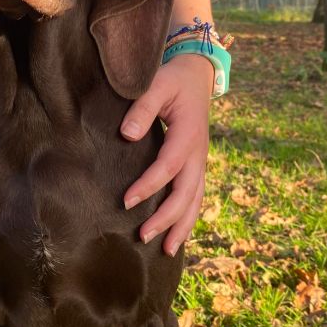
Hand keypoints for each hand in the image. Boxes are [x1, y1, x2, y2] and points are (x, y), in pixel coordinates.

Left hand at [121, 55, 212, 255]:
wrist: (197, 75)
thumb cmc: (173, 80)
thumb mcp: (158, 84)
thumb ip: (142, 107)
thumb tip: (128, 134)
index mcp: (188, 135)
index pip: (167, 167)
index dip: (148, 186)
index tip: (126, 201)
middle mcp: (198, 154)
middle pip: (186, 193)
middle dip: (166, 218)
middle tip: (143, 236)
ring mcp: (200, 162)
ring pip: (195, 201)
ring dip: (181, 226)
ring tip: (165, 250)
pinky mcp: (196, 166)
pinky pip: (195, 197)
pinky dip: (187, 219)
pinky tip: (175, 237)